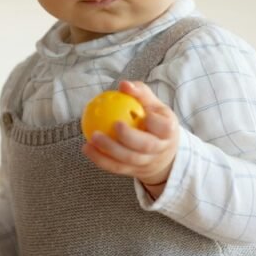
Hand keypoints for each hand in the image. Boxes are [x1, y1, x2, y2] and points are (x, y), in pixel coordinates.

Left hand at [83, 80, 178, 198]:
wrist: (160, 149)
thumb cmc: (153, 119)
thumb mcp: (152, 105)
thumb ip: (139, 93)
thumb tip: (124, 85)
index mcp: (168, 131)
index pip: (164, 127)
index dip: (154, 122)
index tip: (142, 113)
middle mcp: (160, 149)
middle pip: (146, 146)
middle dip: (129, 137)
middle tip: (113, 124)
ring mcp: (146, 162)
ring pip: (129, 159)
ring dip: (109, 149)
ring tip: (93, 136)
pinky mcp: (133, 171)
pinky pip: (116, 167)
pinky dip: (100, 159)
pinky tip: (87, 148)